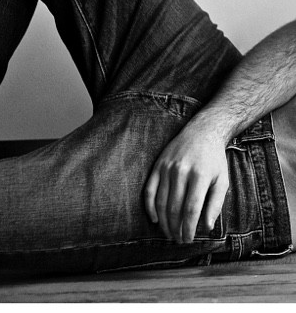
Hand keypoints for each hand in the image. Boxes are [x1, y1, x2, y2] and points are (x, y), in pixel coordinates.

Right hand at [144, 124, 228, 243]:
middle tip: (179, 240)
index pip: (190, 210)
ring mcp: (167, 168)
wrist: (202, 132)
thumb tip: (207, 227)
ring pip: (161, 201)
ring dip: (164, 221)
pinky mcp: (158, 165)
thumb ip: (216, 204)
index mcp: (199, 177)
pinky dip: (150, 206)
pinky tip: (155, 218)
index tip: (188, 240)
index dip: (188, 229)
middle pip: (174, 208)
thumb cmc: (214, 159)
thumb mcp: (222, 180)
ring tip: (169, 233)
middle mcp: (180, 172)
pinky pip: (149, 189)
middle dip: (176, 228)